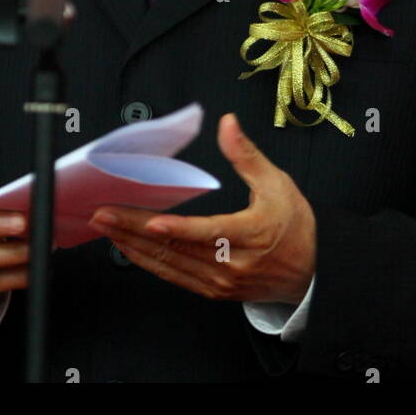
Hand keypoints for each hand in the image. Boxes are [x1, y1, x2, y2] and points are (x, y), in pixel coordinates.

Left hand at [88, 113, 315, 305]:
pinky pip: (174, 276)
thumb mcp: (277, 182)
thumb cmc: (295, 226)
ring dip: (133, 245)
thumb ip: (246, 154)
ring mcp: (219, 282)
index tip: (151, 221)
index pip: (208, 233)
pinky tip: (128, 248)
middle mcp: (231, 264)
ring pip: (169, 264)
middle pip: (176, 248)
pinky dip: (148, 261)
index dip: (178, 229)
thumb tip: (227, 123)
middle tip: (103, 215)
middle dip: (134, 230)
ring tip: (106, 228)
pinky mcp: (213, 290)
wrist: (312, 273)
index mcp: (250, 235)